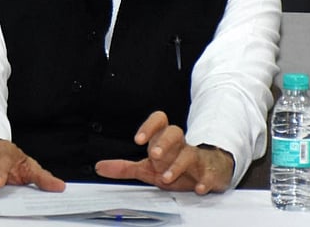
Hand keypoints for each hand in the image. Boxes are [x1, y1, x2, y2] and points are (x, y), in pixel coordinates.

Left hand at [94, 111, 233, 193]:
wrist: (209, 171)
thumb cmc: (175, 166)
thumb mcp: (148, 168)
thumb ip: (125, 167)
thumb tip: (99, 167)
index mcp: (164, 140)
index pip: (159, 121)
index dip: (149, 126)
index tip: (138, 140)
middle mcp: (181, 145)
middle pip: (175, 132)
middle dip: (164, 143)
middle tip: (154, 155)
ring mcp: (197, 158)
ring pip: (190, 154)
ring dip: (178, 165)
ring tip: (166, 177)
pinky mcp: (210, 173)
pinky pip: (210, 174)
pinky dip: (205, 181)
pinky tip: (199, 188)